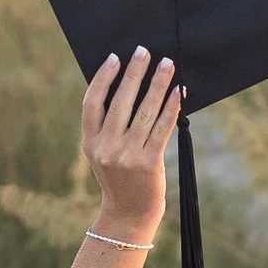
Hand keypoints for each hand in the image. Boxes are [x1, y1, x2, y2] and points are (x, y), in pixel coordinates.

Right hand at [80, 51, 182, 242]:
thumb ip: (108, 127)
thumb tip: (128, 86)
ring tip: (167, 65)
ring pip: (144, 111)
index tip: (115, 58)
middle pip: (120, 102)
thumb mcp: (103, 154)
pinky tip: (178, 92)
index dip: (103, 78)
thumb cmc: (120, 179)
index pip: (92, 103)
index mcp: (89, 143)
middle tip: (144, 51)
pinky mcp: (148, 163)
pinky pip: (162, 128)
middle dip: (134, 73)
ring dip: (158, 84)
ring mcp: (126, 156)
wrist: (129, 215)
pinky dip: (171, 108)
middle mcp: (105, 148)